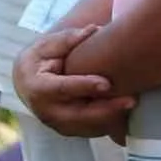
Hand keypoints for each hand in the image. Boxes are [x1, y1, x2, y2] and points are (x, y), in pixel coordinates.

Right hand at [13, 27, 135, 138]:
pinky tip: (129, 112)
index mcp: (37, 88)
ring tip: (134, 105)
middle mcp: (46, 112)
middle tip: (132, 100)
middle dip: (106, 110)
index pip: (62, 89)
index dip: (84, 86)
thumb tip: (93, 30)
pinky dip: (111, 124)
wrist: (27, 84)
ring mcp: (58, 125)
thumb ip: (69, 38)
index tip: (106, 83)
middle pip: (78, 115)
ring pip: (88, 127)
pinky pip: (93, 131)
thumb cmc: (40, 59)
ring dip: (112, 119)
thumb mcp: (47, 45)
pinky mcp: (71, 131)